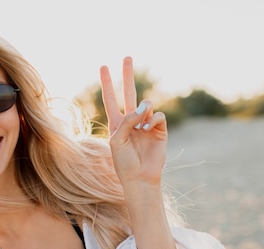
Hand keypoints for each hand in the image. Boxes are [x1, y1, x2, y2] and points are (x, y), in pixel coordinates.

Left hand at [100, 57, 167, 185]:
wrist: (140, 177)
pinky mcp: (160, 130)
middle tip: (127, 57)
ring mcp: (146, 124)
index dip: (107, 83)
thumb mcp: (118, 139)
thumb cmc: (124, 162)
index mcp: (117, 123)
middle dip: (127, 76)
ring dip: (143, 110)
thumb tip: (145, 105)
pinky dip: (153, 119)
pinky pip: (158, 115)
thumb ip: (128, 120)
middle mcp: (132, 121)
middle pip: (129, 92)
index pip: (111, 99)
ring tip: (142, 123)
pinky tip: (148, 128)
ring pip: (146, 104)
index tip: (103, 66)